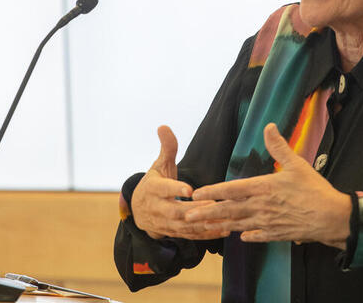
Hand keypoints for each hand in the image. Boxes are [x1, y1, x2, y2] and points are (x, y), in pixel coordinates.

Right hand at [131, 126, 228, 240]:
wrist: (139, 210)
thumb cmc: (155, 182)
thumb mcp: (159, 165)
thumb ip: (167, 148)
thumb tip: (164, 126)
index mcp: (152, 188)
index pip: (163, 189)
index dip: (175, 189)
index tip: (190, 189)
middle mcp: (156, 207)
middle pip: (175, 211)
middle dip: (194, 210)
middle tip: (213, 205)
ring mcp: (164, 223)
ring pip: (184, 226)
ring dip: (203, 225)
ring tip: (223, 219)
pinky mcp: (173, 233)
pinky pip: (190, 236)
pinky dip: (206, 234)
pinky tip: (223, 230)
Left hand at [186, 123, 350, 247]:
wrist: (333, 218)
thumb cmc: (315, 190)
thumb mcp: (297, 164)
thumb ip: (279, 146)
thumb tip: (268, 126)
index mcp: (263, 188)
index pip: (231, 189)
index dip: (212, 192)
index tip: (195, 194)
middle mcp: (261, 207)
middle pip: (229, 210)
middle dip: (206, 213)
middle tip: (186, 215)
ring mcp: (268, 223)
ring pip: (238, 224)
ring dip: (219, 225)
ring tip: (202, 228)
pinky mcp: (277, 234)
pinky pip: (257, 236)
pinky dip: (246, 236)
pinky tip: (238, 236)